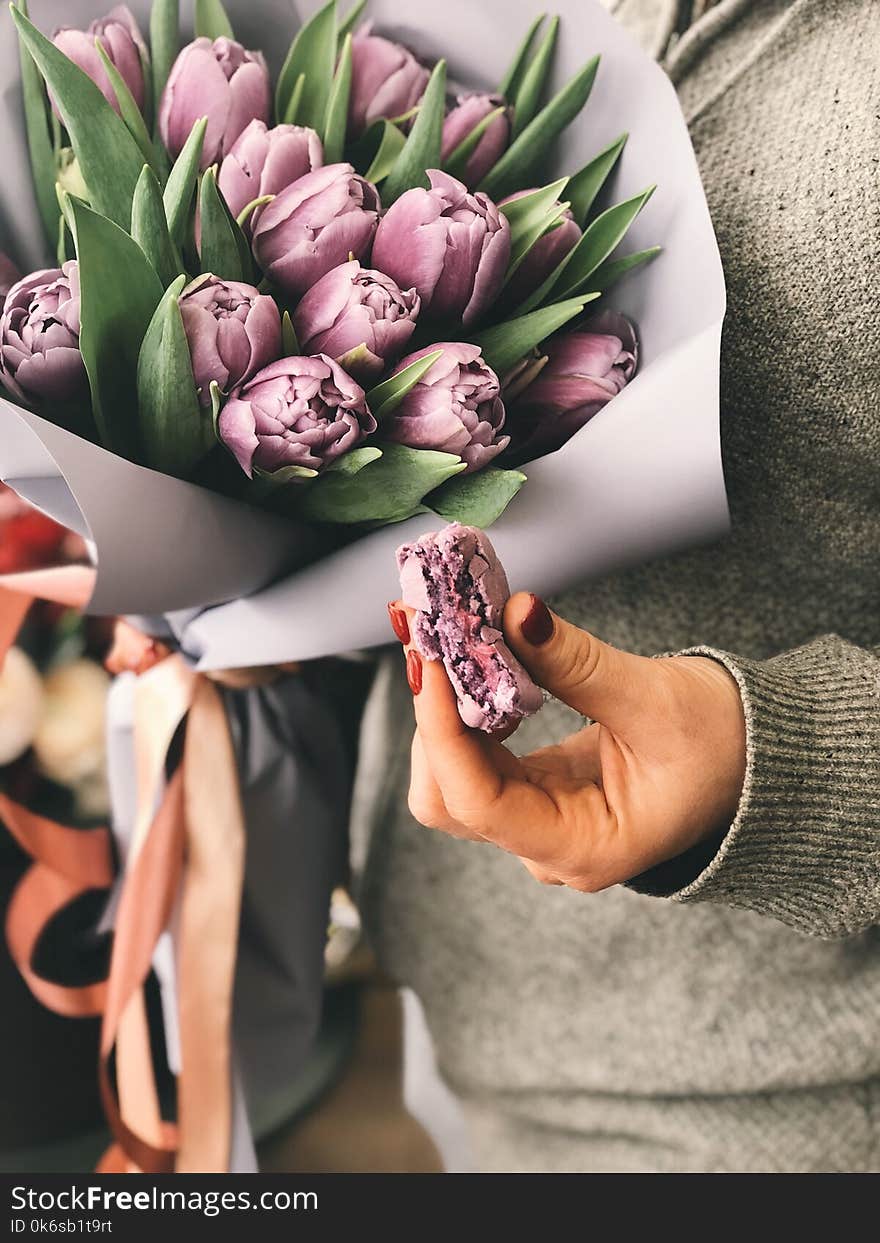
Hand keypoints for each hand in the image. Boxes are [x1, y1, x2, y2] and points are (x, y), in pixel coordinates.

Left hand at [390, 594, 746, 890]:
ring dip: (444, 710)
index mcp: (583, 845)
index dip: (441, 731)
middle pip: (448, 796)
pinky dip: (465, 709)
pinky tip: (477, 664)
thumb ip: (577, 662)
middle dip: (434, 720)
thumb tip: (513, 613)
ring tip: (452, 642)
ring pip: (454, 776)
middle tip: (434, 639)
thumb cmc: (726, 745)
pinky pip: (478, 755)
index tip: (429, 661)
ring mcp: (538, 821)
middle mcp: (548, 845)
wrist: (760, 760)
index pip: (477, 801)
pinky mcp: (536, 789)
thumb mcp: (655, 699)